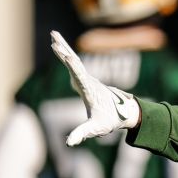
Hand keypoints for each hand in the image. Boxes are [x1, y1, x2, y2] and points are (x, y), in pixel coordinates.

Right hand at [49, 30, 139, 145]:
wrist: (124, 111)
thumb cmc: (110, 120)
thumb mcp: (96, 128)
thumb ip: (83, 133)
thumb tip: (69, 143)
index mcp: (90, 91)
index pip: (80, 77)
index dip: (74, 67)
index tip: (68, 56)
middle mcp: (88, 81)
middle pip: (75, 62)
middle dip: (64, 49)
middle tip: (54, 36)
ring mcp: (87, 78)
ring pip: (73, 60)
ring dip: (63, 47)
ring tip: (53, 34)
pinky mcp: (85, 78)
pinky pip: (73, 63)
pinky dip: (65, 54)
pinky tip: (59, 47)